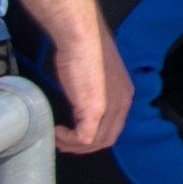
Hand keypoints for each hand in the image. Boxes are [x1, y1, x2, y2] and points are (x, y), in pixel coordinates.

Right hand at [45, 26, 132, 156]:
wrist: (81, 38)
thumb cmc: (83, 49)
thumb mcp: (94, 75)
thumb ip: (93, 91)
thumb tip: (81, 99)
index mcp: (125, 94)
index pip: (114, 126)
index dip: (95, 135)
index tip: (76, 134)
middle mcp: (122, 103)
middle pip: (107, 138)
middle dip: (84, 145)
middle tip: (63, 142)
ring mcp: (111, 107)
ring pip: (96, 142)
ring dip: (75, 145)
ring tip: (58, 139)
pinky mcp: (96, 110)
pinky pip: (85, 138)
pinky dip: (69, 140)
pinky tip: (57, 131)